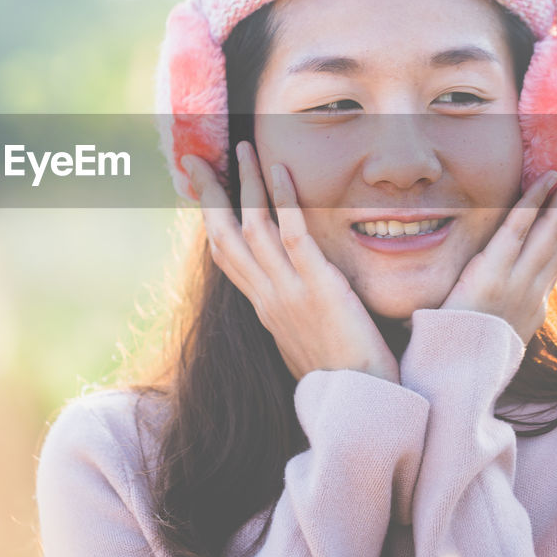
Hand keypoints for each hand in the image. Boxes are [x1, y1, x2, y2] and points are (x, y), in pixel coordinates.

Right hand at [182, 141, 399, 382]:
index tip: (200, 191)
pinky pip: (293, 235)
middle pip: (223, 236)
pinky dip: (284, 199)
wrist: (361, 410)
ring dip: (245, 183)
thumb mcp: (306, 347)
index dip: (211, 220)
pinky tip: (280, 169)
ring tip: (242, 146)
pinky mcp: (318, 289)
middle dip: (208, 195)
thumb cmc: (342, 383)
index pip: (227, 257)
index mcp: (265, 309)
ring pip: (253, 227)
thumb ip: (296, 318)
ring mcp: (289, 293)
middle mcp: (268, 298)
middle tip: (195, 159)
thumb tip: (292, 307)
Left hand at [441, 146, 556, 344]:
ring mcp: (518, 282)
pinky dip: (534, 203)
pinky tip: (547, 176)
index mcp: (536, 299)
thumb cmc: (464, 353)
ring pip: (555, 227)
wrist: (452, 381)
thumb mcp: (495, 329)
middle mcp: (535, 288)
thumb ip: (505, 305)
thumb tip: (513, 288)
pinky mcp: (493, 277)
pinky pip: (517, 232)